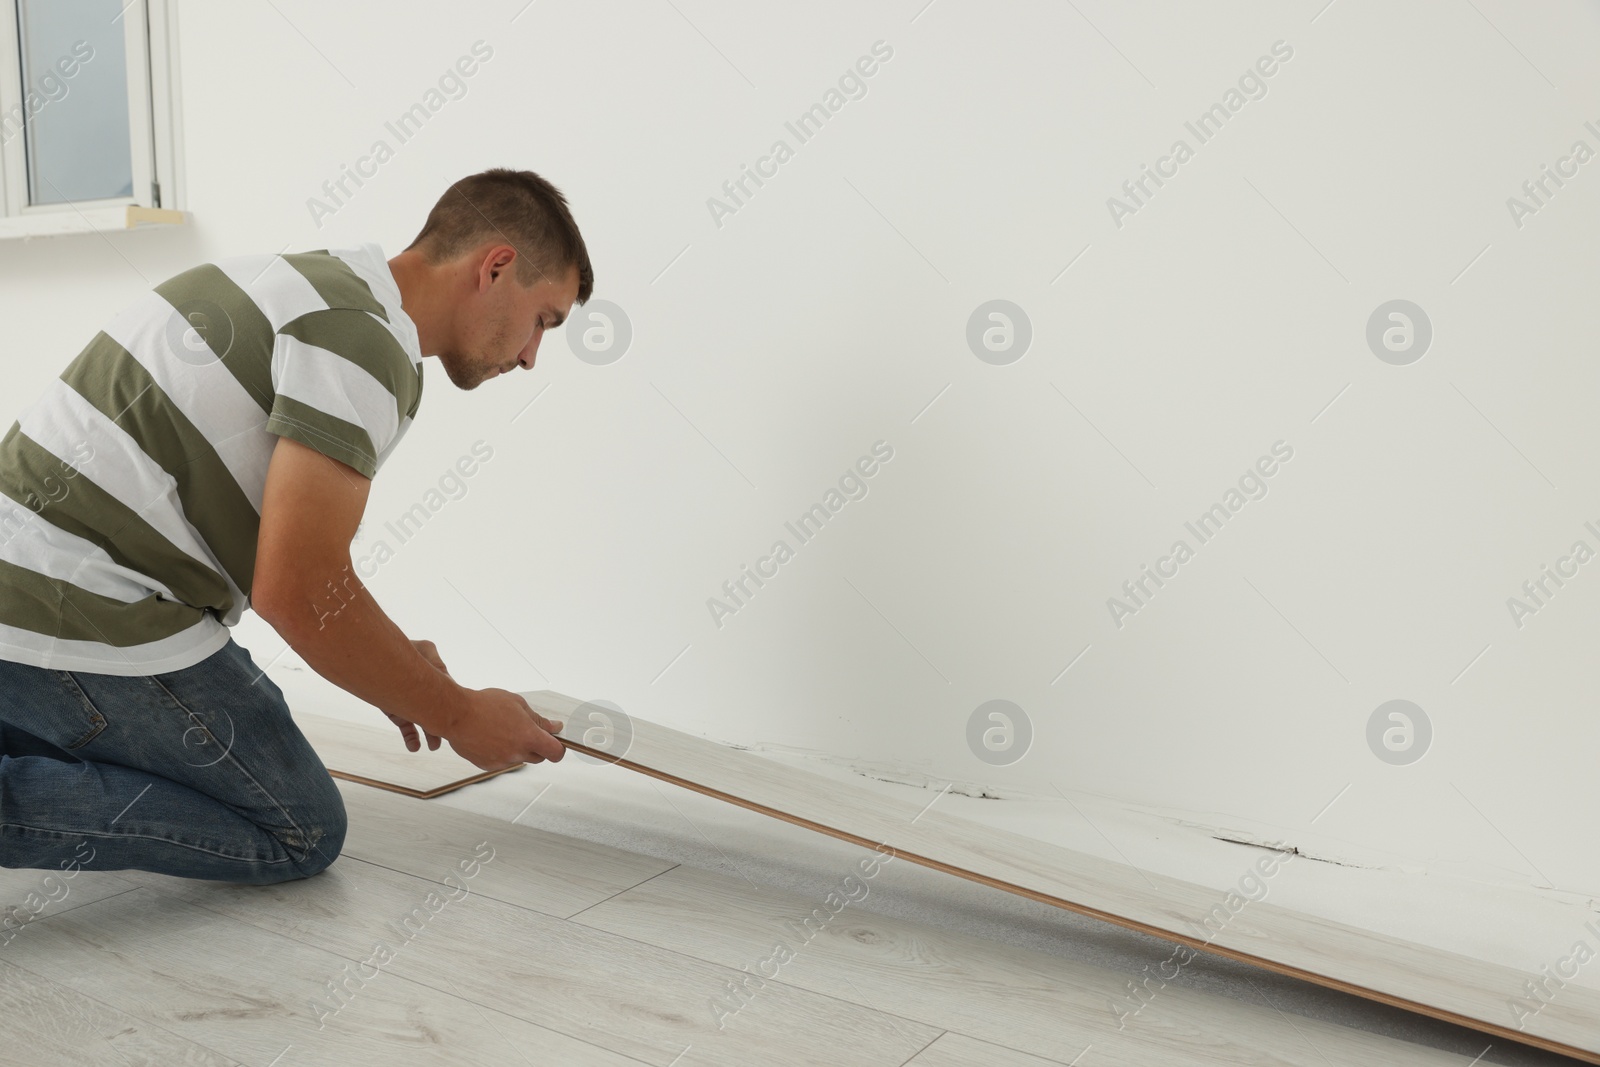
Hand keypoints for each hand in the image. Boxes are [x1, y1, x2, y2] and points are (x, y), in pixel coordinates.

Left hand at [385, 639, 451, 752]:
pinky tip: (414, 747)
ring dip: (430, 736)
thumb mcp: (425, 650)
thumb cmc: (401, 647)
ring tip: (433, 747)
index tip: (459, 716)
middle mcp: (425, 695)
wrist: (373, 656)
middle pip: (438, 714)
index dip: (454, 707)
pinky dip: (411, 738)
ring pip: (423, 724)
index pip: (449, 696)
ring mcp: (410, 705)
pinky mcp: (396, 713)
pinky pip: (406, 728)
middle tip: (448, 737)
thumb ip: (437, 663)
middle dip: (444, 726)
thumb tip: (446, 680)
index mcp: (436, 681)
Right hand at [445, 688, 566, 771]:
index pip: (555, 753)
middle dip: (536, 746)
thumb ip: (538, 719)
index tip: (556, 742)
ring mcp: (502, 761)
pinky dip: (501, 752)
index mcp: (528, 736)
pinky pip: (502, 761)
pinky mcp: (487, 766)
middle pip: (539, 757)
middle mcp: (517, 752)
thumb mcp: (517, 704)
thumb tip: (554, 727)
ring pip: (519, 758)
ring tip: (502, 729)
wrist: (455, 714)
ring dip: (516, 748)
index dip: (559, 748)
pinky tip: (491, 737)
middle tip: (524, 729)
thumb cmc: (484, 705)